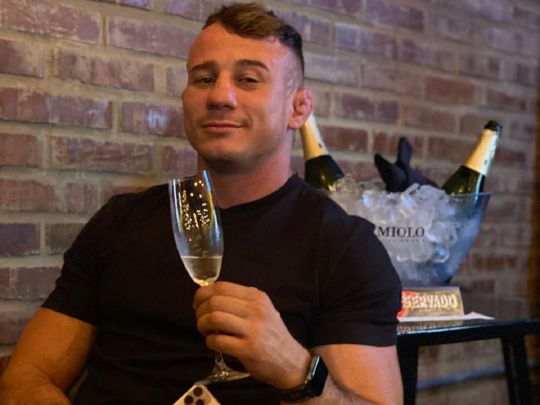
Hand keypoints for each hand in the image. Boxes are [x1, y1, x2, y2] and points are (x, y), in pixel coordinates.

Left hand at [193, 281, 310, 388]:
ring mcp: (253, 330)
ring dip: (202, 325)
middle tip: (200, 319)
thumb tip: (210, 296)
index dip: (203, 293)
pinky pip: (217, 340)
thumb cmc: (272, 335)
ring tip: (205, 330)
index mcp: (257, 297)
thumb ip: (241, 301)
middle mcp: (256, 310)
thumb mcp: (263, 310)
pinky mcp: (248, 349)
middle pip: (215, 301)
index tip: (197, 303)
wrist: (290, 361)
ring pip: (214, 318)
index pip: (222, 286)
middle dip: (200, 310)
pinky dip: (209, 341)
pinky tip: (213, 343)